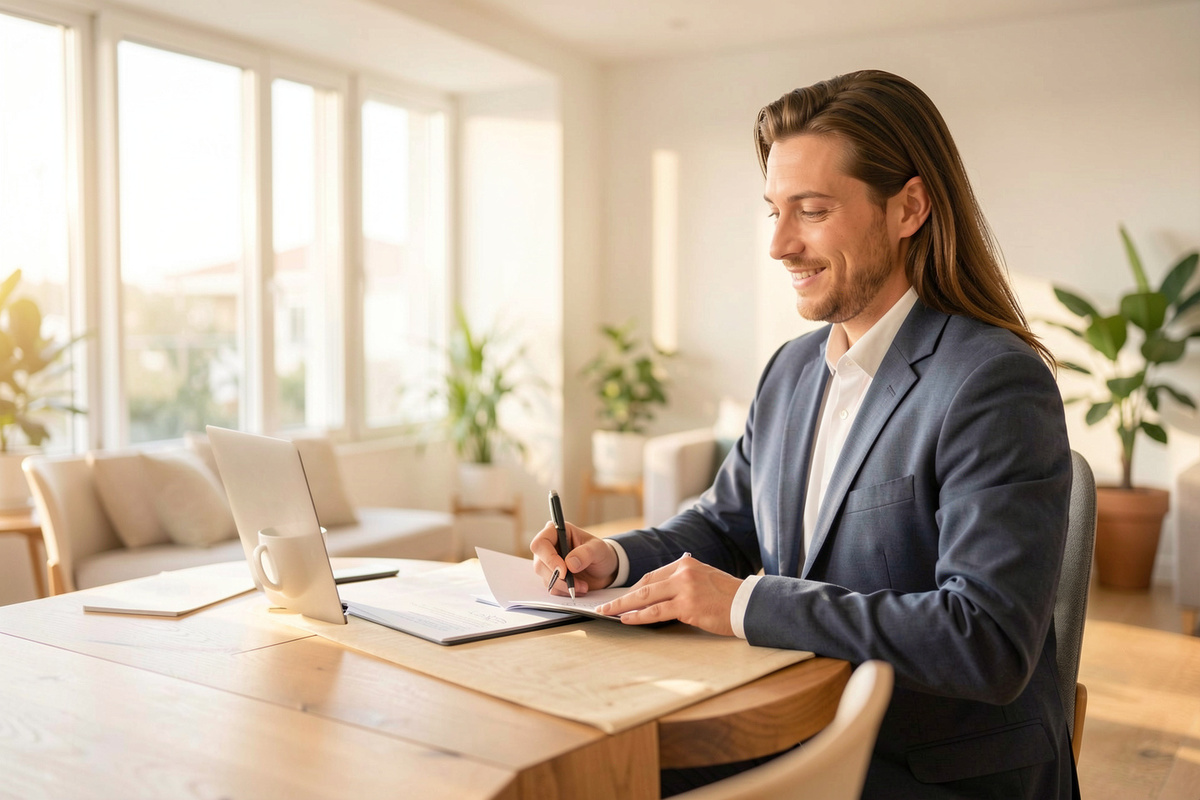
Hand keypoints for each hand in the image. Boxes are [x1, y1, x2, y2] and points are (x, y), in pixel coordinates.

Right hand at [529, 520, 617, 596]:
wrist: (604, 570)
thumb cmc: (600, 553)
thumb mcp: (599, 549)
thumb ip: (586, 553)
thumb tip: (569, 563)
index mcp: (557, 532)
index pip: (540, 543)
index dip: (549, 558)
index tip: (564, 571)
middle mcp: (548, 547)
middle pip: (539, 564)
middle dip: (559, 578)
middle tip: (577, 583)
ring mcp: (548, 563)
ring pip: (545, 578)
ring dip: (565, 586)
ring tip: (583, 586)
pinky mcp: (551, 577)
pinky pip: (552, 588)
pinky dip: (566, 591)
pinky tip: (579, 588)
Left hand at [595, 555, 741, 636]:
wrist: (748, 604)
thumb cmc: (728, 596)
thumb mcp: (704, 579)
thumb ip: (683, 582)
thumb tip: (658, 595)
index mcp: (686, 564)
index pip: (652, 576)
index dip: (635, 589)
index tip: (623, 598)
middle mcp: (683, 572)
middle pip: (645, 584)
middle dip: (622, 597)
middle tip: (605, 606)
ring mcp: (685, 588)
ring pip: (646, 597)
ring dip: (623, 606)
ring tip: (608, 614)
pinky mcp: (688, 606)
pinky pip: (657, 612)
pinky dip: (639, 616)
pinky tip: (627, 619)